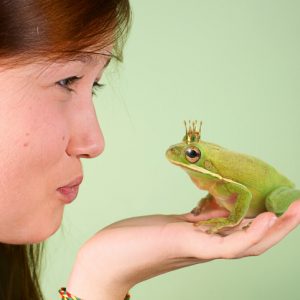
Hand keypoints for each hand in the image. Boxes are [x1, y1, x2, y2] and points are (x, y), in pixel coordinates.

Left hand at [66, 200, 299, 299]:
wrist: (107, 258)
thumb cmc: (136, 240)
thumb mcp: (172, 224)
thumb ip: (196, 221)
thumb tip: (214, 207)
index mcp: (205, 241)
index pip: (245, 233)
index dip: (268, 222)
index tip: (282, 203)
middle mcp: (208, 249)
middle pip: (255, 240)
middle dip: (281, 225)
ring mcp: (200, 249)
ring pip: (249, 244)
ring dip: (276, 228)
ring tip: (296, 209)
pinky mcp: (188, 245)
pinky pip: (229, 244)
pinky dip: (252, 234)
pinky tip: (268, 218)